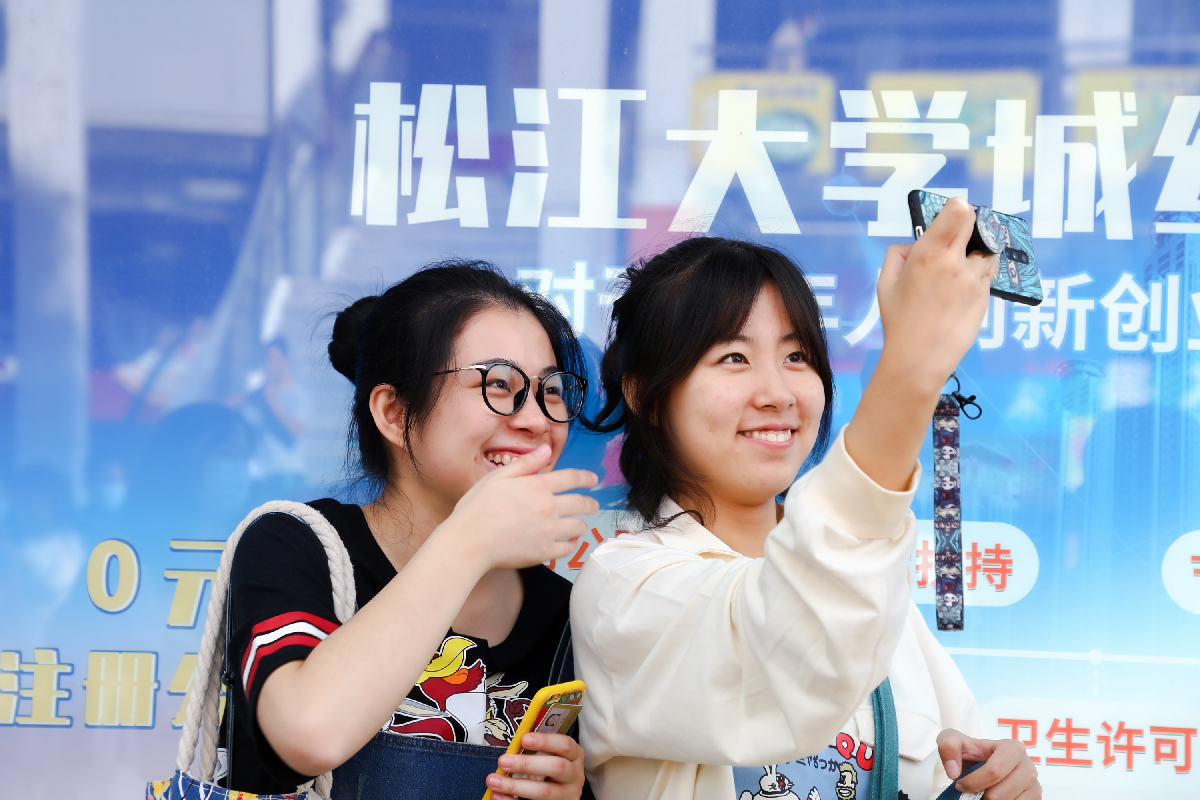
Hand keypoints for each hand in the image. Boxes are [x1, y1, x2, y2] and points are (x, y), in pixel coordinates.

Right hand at [438, 445, 598, 571]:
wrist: (469, 541)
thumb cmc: (477, 508)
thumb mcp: (497, 477)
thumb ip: (525, 463)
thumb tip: (546, 449)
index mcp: (538, 486)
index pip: (572, 478)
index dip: (586, 477)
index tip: (593, 479)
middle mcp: (548, 507)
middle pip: (581, 503)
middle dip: (590, 503)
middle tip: (593, 505)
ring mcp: (548, 531)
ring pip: (578, 527)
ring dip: (581, 524)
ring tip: (579, 525)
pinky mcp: (544, 552)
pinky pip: (568, 549)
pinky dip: (571, 545)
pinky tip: (568, 543)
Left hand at [486, 732, 585, 799]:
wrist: (558, 794)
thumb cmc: (549, 767)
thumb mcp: (550, 755)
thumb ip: (536, 749)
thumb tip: (511, 744)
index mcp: (575, 755)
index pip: (565, 745)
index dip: (545, 741)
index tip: (523, 739)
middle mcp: (575, 776)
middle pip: (556, 768)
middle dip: (527, 764)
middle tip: (502, 761)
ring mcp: (568, 795)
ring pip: (544, 792)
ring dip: (515, 786)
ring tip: (492, 780)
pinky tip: (497, 796)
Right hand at [875, 196, 997, 392]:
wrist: (919, 357)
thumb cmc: (899, 321)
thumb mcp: (884, 283)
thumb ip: (897, 254)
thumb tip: (914, 243)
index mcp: (927, 254)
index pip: (956, 213)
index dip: (958, 207)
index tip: (956, 209)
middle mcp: (954, 262)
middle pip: (974, 225)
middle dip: (967, 225)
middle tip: (958, 234)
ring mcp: (973, 279)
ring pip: (985, 250)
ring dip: (975, 252)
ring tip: (960, 267)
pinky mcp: (984, 295)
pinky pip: (988, 273)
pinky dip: (979, 272)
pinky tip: (963, 285)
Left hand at [937, 728, 1040, 799]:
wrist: (980, 765)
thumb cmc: (969, 753)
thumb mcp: (953, 741)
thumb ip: (948, 746)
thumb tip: (953, 771)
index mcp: (1013, 748)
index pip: (994, 771)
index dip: (974, 782)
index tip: (960, 784)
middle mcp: (1029, 767)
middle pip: (999, 793)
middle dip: (980, 795)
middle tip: (973, 791)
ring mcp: (1034, 786)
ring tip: (984, 793)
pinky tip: (996, 798)